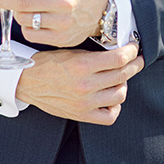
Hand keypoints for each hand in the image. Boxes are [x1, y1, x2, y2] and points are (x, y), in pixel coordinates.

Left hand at [0, 0, 107, 46]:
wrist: (96, 10)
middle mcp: (65, 2)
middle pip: (25, 3)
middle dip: (0, 0)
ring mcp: (64, 22)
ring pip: (25, 20)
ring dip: (16, 13)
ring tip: (21, 7)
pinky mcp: (62, 39)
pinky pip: (31, 35)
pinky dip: (25, 27)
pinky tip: (31, 20)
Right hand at [16, 43, 143, 124]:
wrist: (27, 82)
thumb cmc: (47, 64)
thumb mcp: (69, 52)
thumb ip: (93, 54)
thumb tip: (117, 51)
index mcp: (81, 65)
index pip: (118, 58)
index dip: (131, 52)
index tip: (134, 48)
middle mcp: (85, 85)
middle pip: (122, 75)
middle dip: (134, 65)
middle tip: (136, 60)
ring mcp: (85, 103)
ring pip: (120, 95)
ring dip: (123, 84)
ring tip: (120, 78)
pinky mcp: (82, 115)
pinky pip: (110, 116)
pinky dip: (115, 106)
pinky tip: (111, 97)